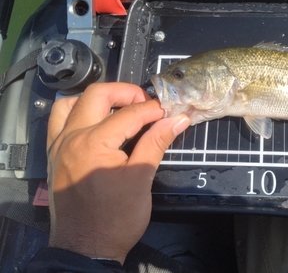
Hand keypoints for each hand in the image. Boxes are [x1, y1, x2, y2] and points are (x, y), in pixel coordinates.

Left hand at [46, 82, 189, 263]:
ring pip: (72, 103)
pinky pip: (59, 121)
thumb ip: (156, 143)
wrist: (86, 248)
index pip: (128, 113)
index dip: (153, 110)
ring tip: (120, 109)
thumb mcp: (141, 179)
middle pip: (97, 94)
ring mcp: (58, 145)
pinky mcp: (54, 154)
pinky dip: (78, 113)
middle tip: (147, 105)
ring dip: (97, 99)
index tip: (170, 112)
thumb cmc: (116, 218)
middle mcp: (71, 137)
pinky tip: (97, 123)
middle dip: (126, 93)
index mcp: (94, 143)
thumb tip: (178, 119)